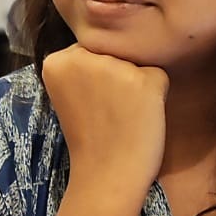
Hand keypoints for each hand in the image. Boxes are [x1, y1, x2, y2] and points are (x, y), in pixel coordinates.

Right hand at [42, 44, 167, 198]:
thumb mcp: (71, 92)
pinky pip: (158, 76)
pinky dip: (156, 96)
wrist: (105, 175)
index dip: (97, 77)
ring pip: (136, 62)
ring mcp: (114, 67)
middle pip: (114, 52)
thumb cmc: (90, 137)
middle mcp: (82, 56)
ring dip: (136, 84)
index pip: (91, 50)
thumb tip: (116, 40)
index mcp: (57, 60)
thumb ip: (83, 66)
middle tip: (106, 112)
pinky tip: (139, 117)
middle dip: (116, 75)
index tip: (91, 104)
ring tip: (122, 115)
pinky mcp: (143, 80)